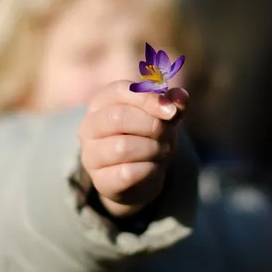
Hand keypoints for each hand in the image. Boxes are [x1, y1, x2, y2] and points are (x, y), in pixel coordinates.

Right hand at [78, 80, 188, 217]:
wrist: (140, 177)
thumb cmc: (147, 137)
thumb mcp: (162, 117)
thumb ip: (173, 104)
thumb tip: (182, 95)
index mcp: (102, 103)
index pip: (120, 91)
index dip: (148, 99)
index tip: (171, 112)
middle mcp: (89, 126)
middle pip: (118, 117)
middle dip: (152, 126)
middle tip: (168, 134)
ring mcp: (91, 155)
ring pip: (122, 147)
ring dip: (152, 148)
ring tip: (161, 150)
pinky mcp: (100, 180)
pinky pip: (126, 173)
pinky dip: (148, 169)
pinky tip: (153, 167)